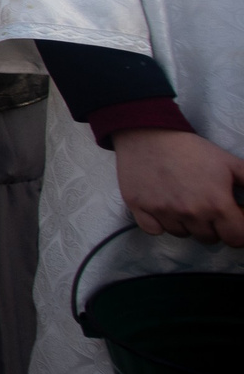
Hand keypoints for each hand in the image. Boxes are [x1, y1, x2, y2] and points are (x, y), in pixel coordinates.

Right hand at [114, 129, 243, 246]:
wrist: (148, 134)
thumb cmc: (191, 149)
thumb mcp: (230, 163)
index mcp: (217, 204)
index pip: (236, 238)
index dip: (238, 228)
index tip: (232, 216)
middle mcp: (191, 213)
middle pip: (209, 239)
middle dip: (213, 226)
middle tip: (207, 205)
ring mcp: (164, 213)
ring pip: (182, 234)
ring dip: (187, 224)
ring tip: (184, 202)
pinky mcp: (139, 210)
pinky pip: (155, 230)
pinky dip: (161, 222)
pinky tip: (164, 205)